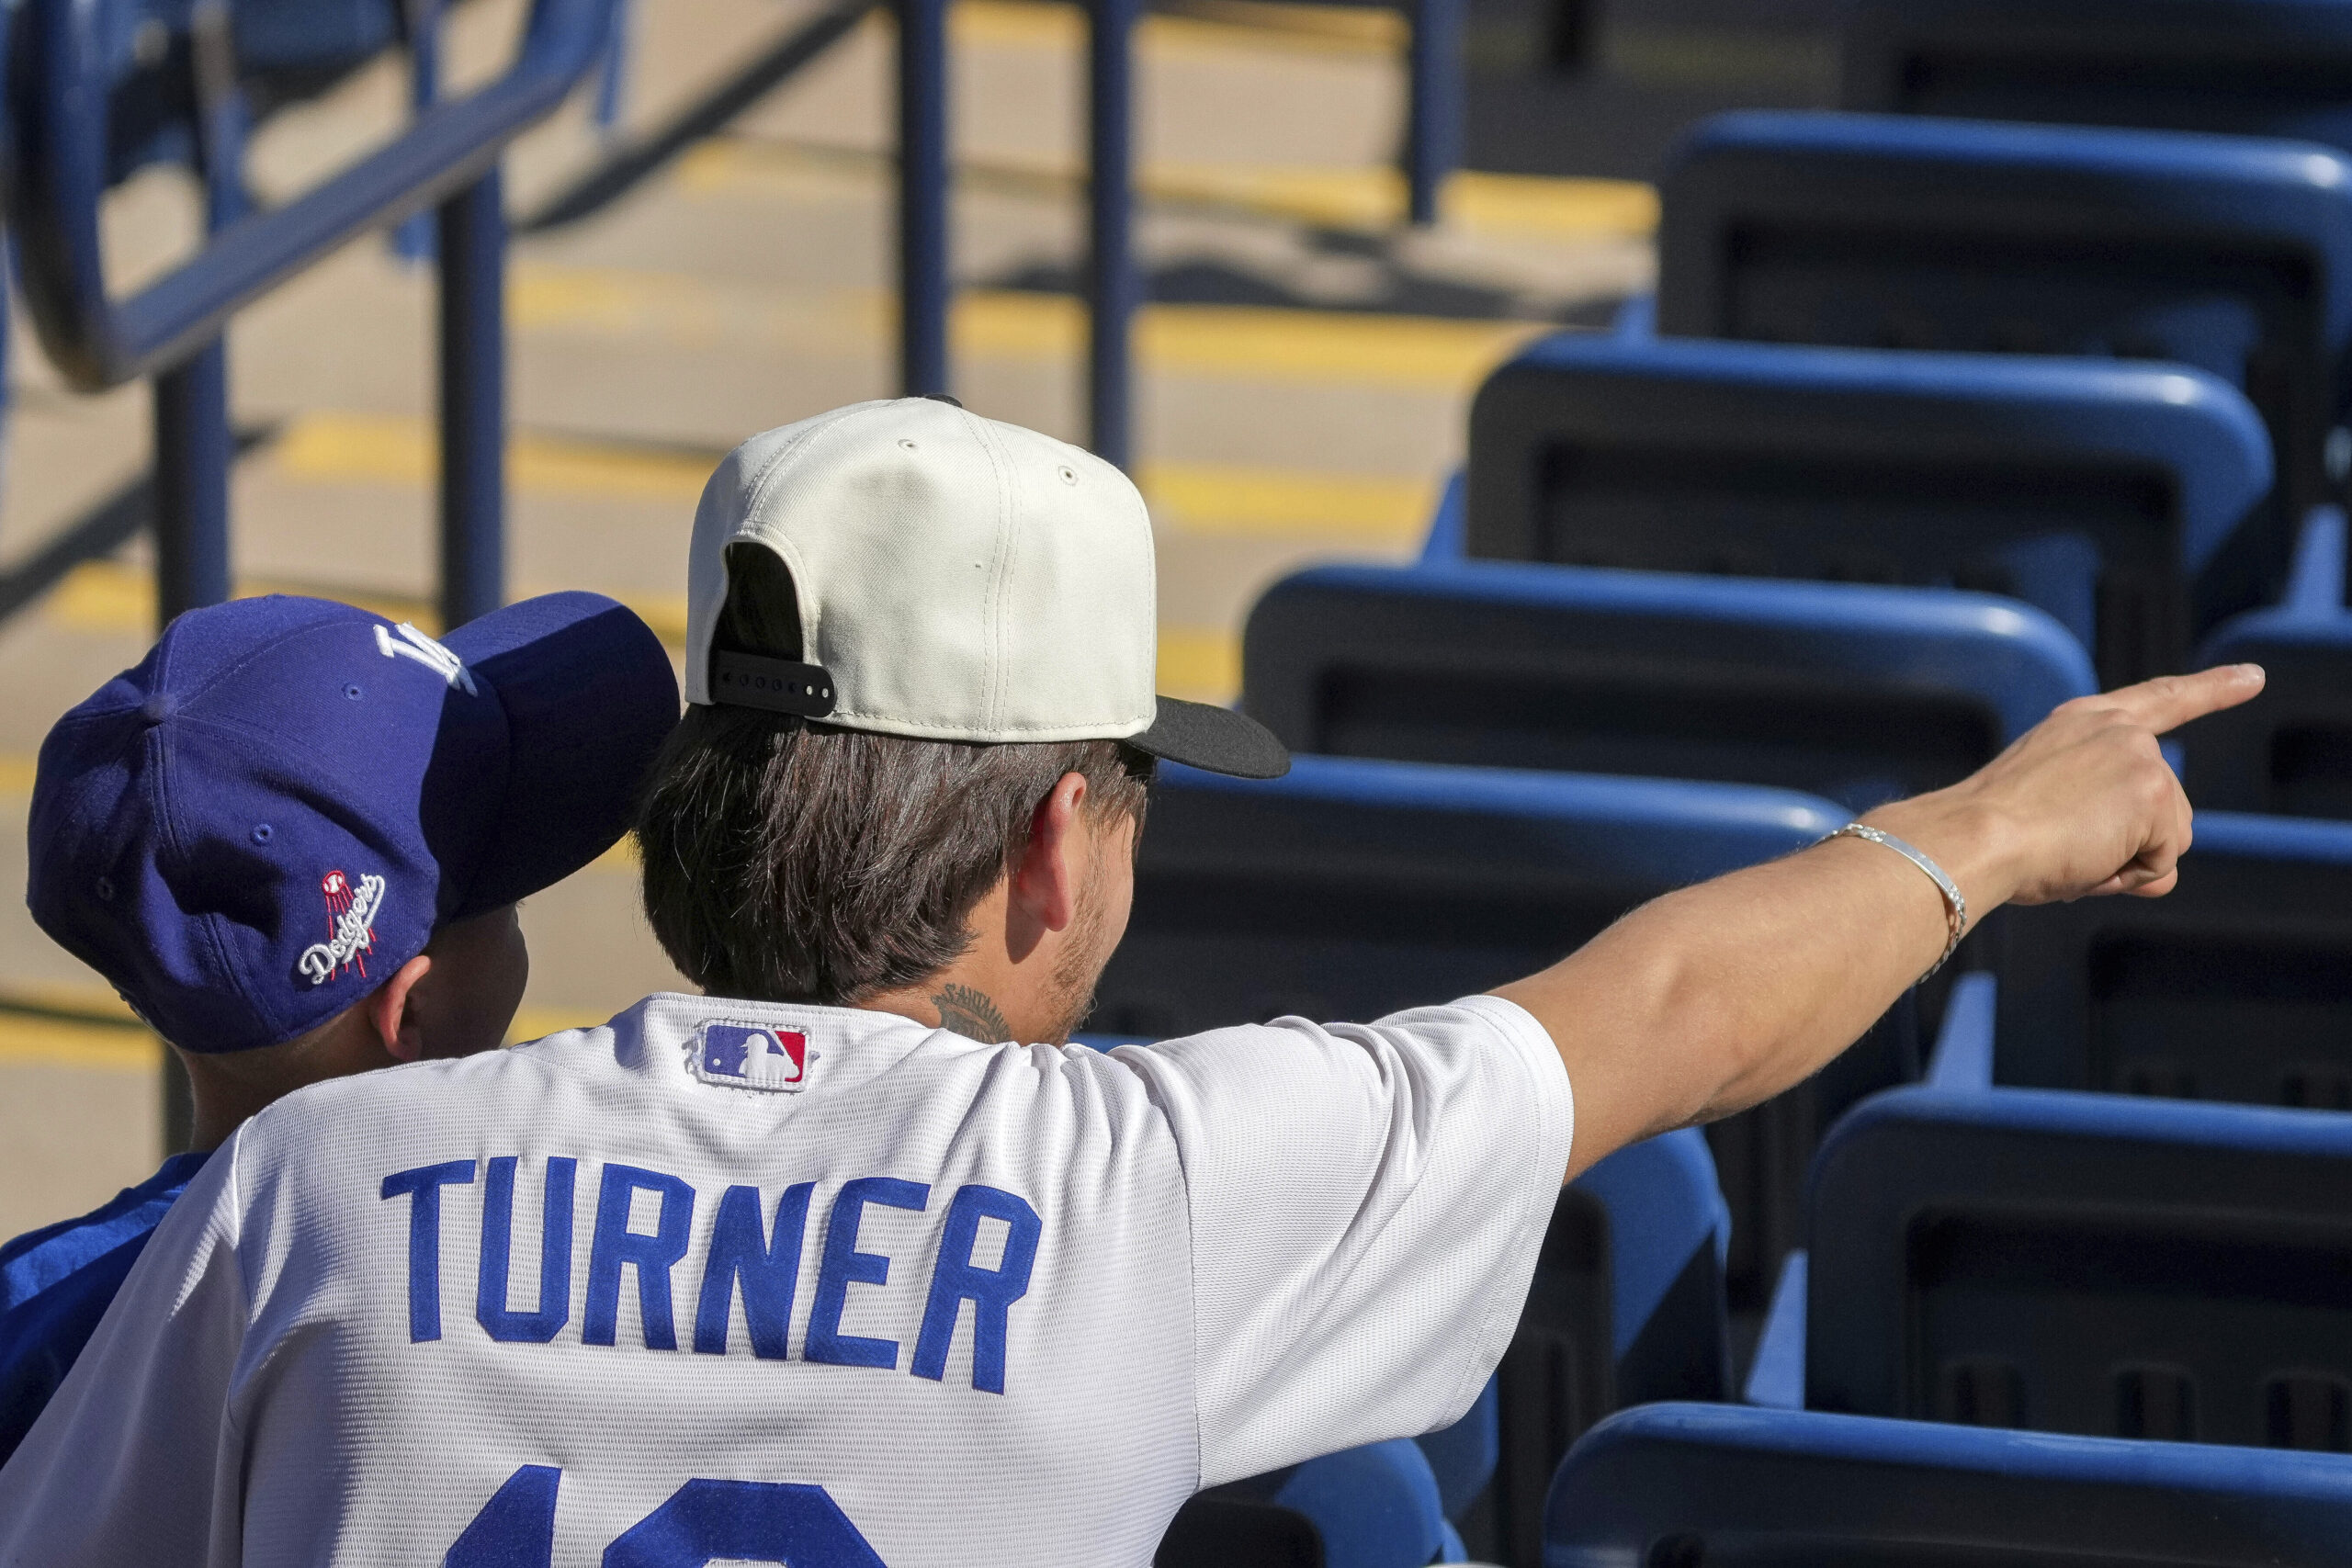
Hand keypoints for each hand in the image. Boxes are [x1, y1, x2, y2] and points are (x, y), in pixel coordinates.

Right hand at [1867, 664, 2264, 910]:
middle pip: (2168, 808)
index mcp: (2082, 723)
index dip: (2210, 690)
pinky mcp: (2153, 793)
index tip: (2252, 677)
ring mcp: (2139, 757)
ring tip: (2067, 851)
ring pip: (2170, 840)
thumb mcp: (2051, 812)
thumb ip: (2106, 823)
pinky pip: (2162, 864)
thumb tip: (2161, 875)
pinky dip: (2126, 877)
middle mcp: (2118, 729)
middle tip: (2063, 848)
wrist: (1970, 837)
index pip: (2159, 700)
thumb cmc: (1988, 836)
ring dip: (2125, 863)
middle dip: (2132, 846)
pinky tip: (2084, 859)